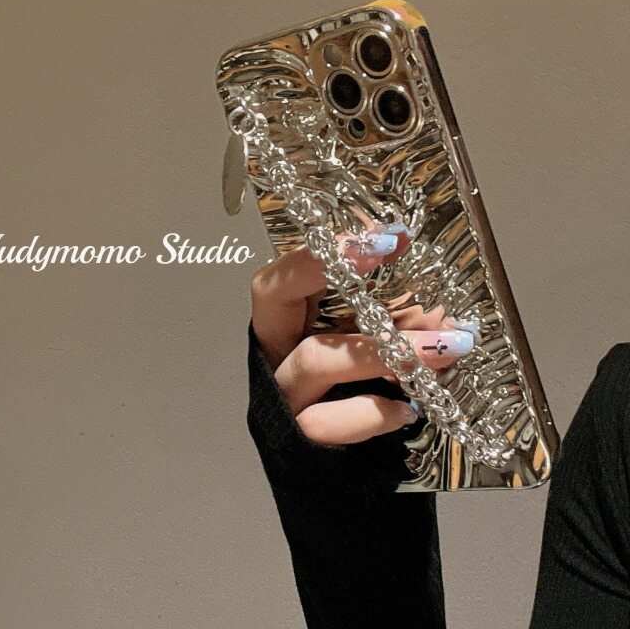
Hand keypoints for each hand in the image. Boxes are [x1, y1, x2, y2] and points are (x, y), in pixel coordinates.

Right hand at [250, 227, 474, 445]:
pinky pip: (327, 421)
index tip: (382, 234)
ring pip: (315, 358)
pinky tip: (406, 411)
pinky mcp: (300, 442)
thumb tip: (445, 297)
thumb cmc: (365, 403)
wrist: (349, 483)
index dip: (322, 249)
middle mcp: (277, 352)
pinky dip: (370, 413)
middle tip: (385, 250)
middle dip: (321, 265)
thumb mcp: (382, 353)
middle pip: (273, 294)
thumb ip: (399, 324)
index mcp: (292, 324)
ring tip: (445, 346)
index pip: (286, 271)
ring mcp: (284, 396)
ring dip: (384, 348)